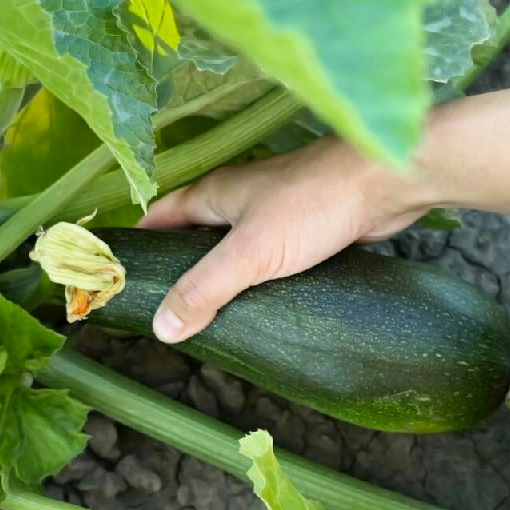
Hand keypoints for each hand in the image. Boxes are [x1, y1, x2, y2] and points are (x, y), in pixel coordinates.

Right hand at [138, 135, 434, 342]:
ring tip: (210, 320)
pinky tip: (261, 307)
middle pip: (194, 236)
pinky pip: (270, 258)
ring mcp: (274, 213)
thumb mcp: (250, 252)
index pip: (159, 218)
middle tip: (167, 314)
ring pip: (235, 249)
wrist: (386, 182)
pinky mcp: (306, 230)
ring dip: (223, 277)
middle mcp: (239, 199)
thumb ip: (205, 288)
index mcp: (214, 194)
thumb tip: (162, 326)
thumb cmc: (314, 204)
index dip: (139, 248)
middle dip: (180, 271)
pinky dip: (259, 280)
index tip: (122, 281)